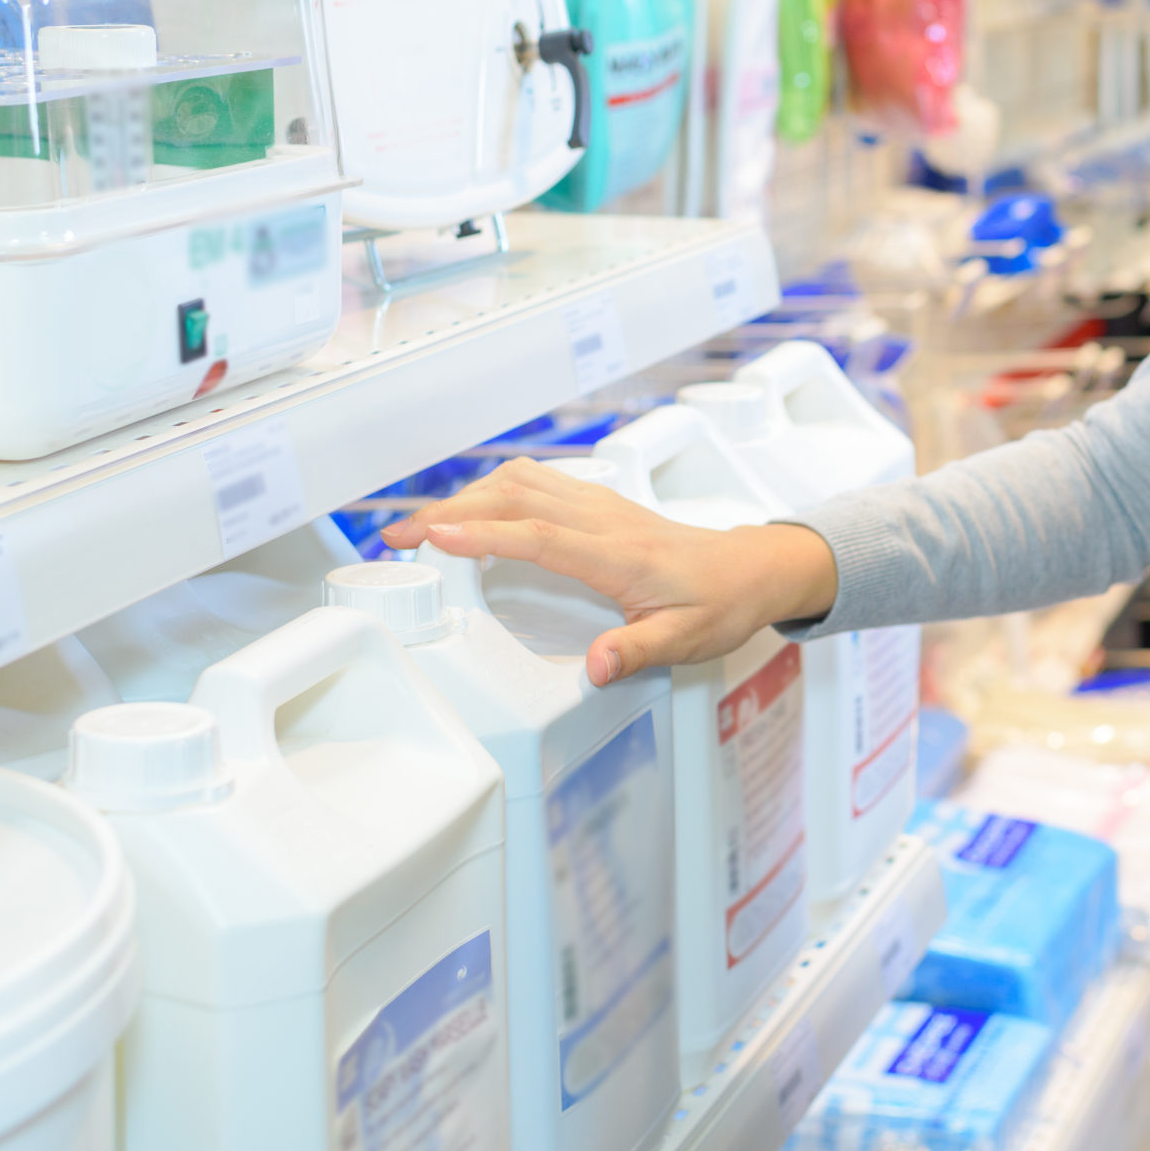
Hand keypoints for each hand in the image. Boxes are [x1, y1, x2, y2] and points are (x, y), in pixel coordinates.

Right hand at [379, 458, 839, 685]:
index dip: (485, 534)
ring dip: (466, 497)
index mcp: (620, 554)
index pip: (540, 536)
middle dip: (451, 510)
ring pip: (522, 482)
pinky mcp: (596, 504)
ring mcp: (599, 505)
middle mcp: (603, 519)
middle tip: (397, 538)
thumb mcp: (687, 640)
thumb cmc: (719, 602)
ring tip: (418, 527)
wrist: (751, 568)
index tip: (434, 537)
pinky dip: (492, 492)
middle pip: (516, 497)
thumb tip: (595, 668)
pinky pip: (535, 484)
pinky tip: (470, 510)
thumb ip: (638, 652)